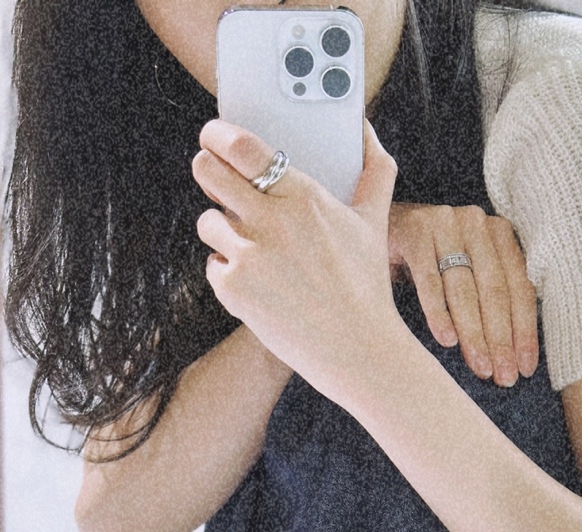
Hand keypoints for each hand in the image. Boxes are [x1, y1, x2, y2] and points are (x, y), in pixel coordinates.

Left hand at [192, 118, 404, 401]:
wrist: (358, 350)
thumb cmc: (366, 287)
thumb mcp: (374, 223)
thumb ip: (374, 171)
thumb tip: (367, 131)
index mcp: (303, 196)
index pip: (240, 146)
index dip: (217, 135)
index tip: (214, 137)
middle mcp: (271, 220)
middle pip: (207, 171)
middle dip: (207, 171)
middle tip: (218, 182)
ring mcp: (248, 255)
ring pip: (207, 221)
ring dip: (223, 231)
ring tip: (256, 252)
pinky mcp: (234, 288)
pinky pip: (213, 265)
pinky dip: (230, 274)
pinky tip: (261, 287)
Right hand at [388, 203, 538, 386]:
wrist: (385, 231)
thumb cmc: (435, 262)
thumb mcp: (471, 274)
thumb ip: (495, 301)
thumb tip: (516, 357)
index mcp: (500, 235)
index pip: (519, 289)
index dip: (524, 332)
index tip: (524, 369)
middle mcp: (477, 224)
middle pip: (494, 291)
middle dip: (500, 340)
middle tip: (503, 376)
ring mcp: (445, 223)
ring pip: (464, 289)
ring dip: (473, 333)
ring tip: (480, 366)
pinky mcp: (415, 231)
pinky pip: (430, 280)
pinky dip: (439, 312)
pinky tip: (447, 340)